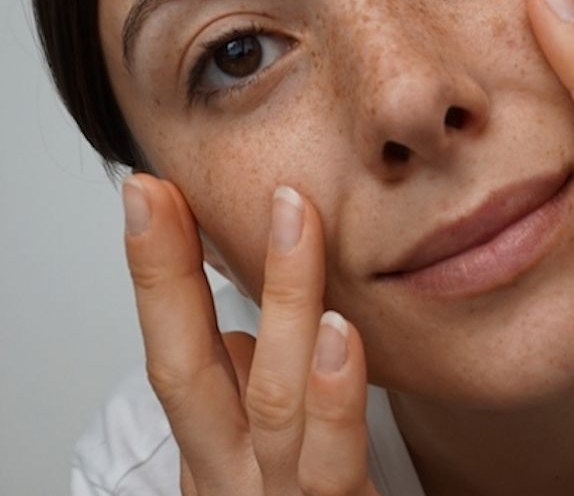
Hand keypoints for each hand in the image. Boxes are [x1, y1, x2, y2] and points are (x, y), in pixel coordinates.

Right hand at [122, 175, 378, 494]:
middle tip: (170, 191)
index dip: (157, 275)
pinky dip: (333, 403)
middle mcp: (238, 478)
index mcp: (218, 457)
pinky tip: (339, 340)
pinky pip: (334, 467)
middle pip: (195, 374)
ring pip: (273, 405)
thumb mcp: (257, 461)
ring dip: (280, 309)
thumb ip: (247, 398)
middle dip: (176, 279)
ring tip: (293, 228)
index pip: (176, 354)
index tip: (148, 194)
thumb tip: (237, 333)